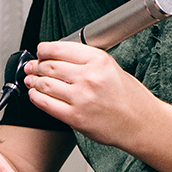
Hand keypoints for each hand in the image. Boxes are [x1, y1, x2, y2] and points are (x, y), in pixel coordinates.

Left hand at [22, 41, 156, 147]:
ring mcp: (81, 98)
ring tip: (31, 80)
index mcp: (98, 60)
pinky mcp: (75, 117)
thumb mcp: (111, 67)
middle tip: (32, 66)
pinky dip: (36, 98)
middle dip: (37, 65)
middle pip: (50, 66)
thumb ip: (85, 60)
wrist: (140, 123)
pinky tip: (35, 95)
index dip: (44, 50)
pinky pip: (46, 104)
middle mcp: (88, 77)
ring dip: (34, 81)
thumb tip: (57, 56)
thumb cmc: (129, 97)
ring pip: (45, 84)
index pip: (60, 48)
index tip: (40, 51)